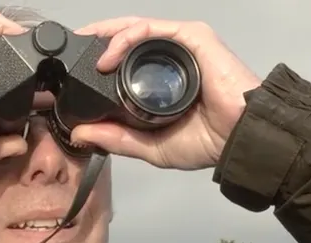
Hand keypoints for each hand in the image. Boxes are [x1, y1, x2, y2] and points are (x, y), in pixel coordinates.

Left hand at [72, 18, 261, 169]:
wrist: (240, 137)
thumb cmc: (209, 141)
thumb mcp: (151, 146)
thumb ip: (117, 139)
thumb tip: (80, 134)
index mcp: (164, 78)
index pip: (127, 60)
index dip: (101, 60)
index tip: (74, 71)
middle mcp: (172, 57)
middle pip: (128, 39)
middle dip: (97, 40)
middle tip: (70, 50)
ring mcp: (182, 44)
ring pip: (136, 29)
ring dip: (106, 36)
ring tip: (84, 51)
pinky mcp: (192, 36)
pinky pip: (151, 30)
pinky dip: (125, 39)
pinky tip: (108, 57)